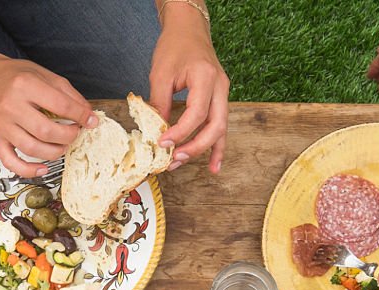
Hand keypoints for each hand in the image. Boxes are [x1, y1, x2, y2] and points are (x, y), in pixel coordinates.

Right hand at [0, 58, 97, 177]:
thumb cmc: (17, 77)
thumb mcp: (45, 75)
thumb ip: (68, 95)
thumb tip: (88, 116)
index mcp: (25, 85)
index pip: (60, 105)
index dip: (80, 115)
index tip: (91, 121)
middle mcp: (11, 106)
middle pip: (46, 131)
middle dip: (68, 136)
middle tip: (74, 133)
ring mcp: (2, 125)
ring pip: (32, 149)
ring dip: (54, 152)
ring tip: (62, 145)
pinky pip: (11, 162)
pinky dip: (28, 170)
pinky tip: (43, 168)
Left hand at [149, 7, 229, 172]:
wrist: (188, 29)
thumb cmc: (174, 46)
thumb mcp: (160, 73)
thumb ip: (159, 103)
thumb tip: (156, 132)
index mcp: (205, 77)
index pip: (196, 113)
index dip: (180, 132)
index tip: (163, 143)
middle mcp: (220, 86)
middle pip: (215, 125)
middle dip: (196, 147)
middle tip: (175, 159)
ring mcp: (223, 93)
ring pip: (221, 128)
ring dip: (208, 150)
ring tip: (200, 170)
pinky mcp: (219, 99)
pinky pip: (221, 125)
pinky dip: (217, 146)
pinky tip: (214, 165)